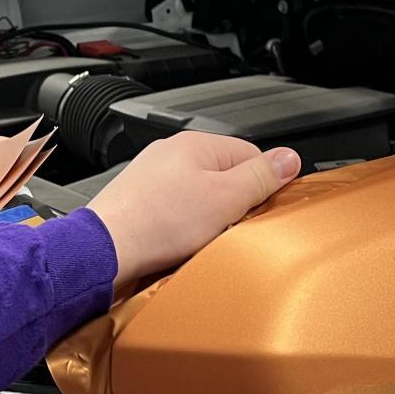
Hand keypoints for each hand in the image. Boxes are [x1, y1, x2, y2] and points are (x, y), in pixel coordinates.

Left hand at [87, 132, 300, 287]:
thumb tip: (289, 159)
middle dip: (232, 204)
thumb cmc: (157, 223)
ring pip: (199, 197)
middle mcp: (171, 154)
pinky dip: (182, 229)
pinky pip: (175, 213)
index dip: (262, 184)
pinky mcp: (140, 203)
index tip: (263, 207)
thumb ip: (260, 177)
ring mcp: (153, 178)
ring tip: (201, 238)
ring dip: (206, 219)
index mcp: (196, 144)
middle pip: (224, 177)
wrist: (105, 249)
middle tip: (229, 226)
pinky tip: (180, 243)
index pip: (251, 155)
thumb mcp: (226, 199)